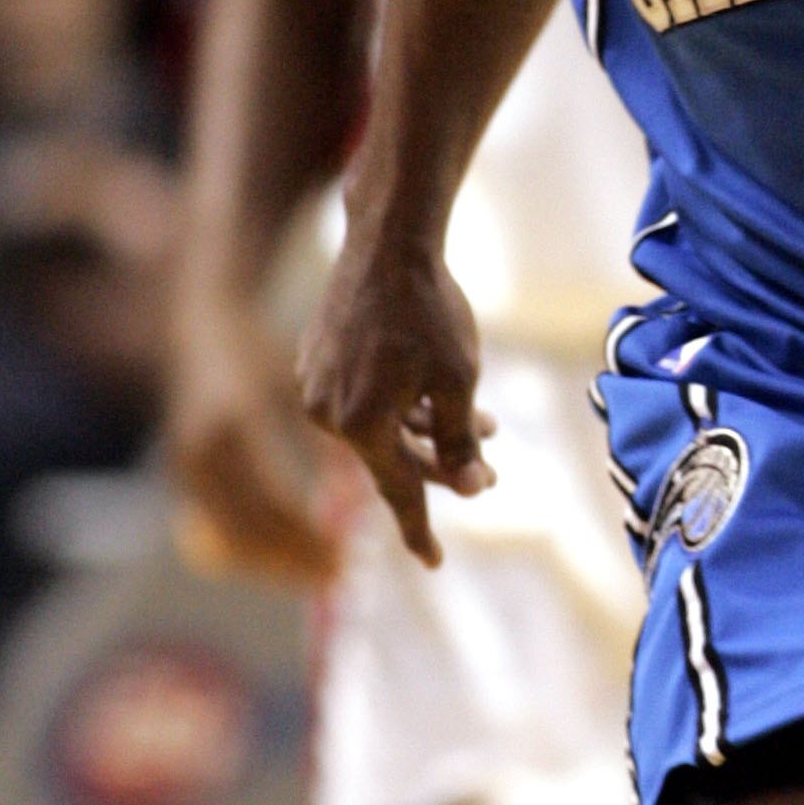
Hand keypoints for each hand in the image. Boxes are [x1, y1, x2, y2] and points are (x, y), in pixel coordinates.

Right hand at [169, 303, 340, 588]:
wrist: (205, 320)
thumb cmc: (268, 347)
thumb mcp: (304, 385)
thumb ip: (335, 438)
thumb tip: (374, 494)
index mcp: (237, 426)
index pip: (276, 506)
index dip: (312, 541)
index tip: (350, 562)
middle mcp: (203, 449)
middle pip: (249, 531)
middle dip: (294, 561)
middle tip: (338, 581)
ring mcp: (185, 462)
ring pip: (230, 537)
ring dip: (274, 562)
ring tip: (320, 575)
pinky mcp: (182, 471)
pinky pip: (216, 527)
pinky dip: (253, 547)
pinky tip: (289, 555)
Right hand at [297, 228, 491, 567]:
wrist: (388, 242)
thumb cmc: (431, 311)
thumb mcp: (459, 382)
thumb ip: (460, 442)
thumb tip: (471, 490)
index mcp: (360, 425)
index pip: (398, 493)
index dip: (422, 529)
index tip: (435, 562)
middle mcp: (326, 412)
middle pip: (391, 459)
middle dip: (443, 467)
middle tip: (489, 473)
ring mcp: (315, 385)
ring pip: (380, 427)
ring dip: (427, 431)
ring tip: (483, 421)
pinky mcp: (315, 359)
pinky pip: (361, 399)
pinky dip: (400, 403)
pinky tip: (434, 390)